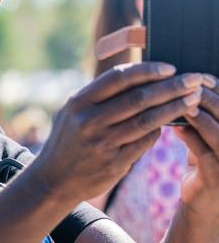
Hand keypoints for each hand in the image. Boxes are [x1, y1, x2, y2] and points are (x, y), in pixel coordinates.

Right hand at [32, 62, 201, 202]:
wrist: (53, 179)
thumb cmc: (68, 139)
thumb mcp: (71, 112)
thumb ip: (98, 96)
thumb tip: (138, 78)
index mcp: (78, 102)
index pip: (118, 78)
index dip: (147, 70)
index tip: (169, 67)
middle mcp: (89, 121)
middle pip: (138, 98)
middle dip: (171, 87)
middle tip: (193, 80)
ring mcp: (102, 144)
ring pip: (147, 120)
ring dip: (174, 108)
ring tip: (192, 99)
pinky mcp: (114, 163)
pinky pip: (145, 142)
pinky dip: (158, 129)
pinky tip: (169, 122)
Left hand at [169, 73, 218, 241]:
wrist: (203, 203)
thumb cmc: (204, 163)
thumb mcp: (206, 138)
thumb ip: (202, 117)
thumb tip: (185, 88)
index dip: (218, 88)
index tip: (198, 75)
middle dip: (209, 98)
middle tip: (188, 83)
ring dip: (201, 116)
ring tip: (184, 103)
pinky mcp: (217, 178)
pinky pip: (204, 154)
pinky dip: (191, 138)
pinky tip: (176, 127)